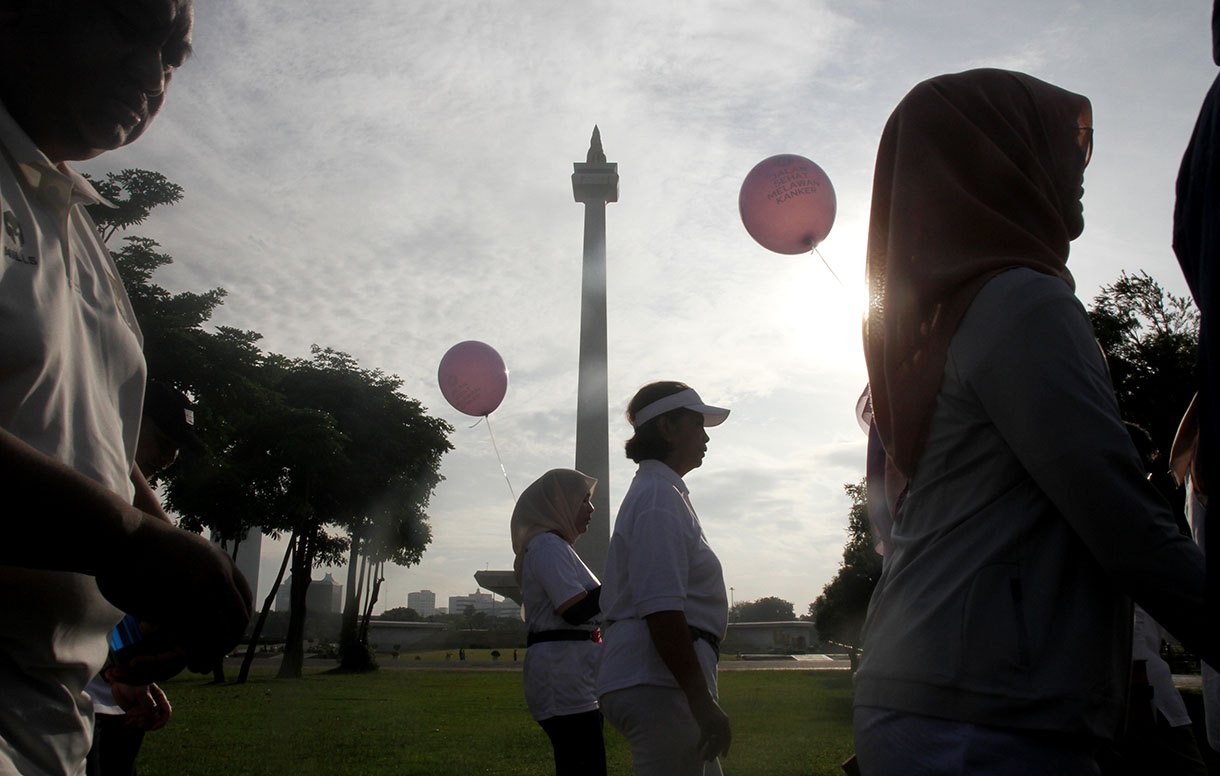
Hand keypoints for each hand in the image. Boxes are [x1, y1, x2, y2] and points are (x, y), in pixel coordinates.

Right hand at [95, 515, 252, 674]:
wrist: (121, 536)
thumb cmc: (143, 544)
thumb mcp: (184, 552)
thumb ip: (198, 570)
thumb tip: (204, 588)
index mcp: (222, 563)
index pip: (244, 600)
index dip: (236, 622)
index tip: (226, 636)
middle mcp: (218, 577)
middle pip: (237, 621)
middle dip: (227, 642)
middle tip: (214, 656)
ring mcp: (201, 593)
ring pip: (219, 635)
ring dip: (212, 654)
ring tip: (201, 665)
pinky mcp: (179, 608)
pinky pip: (198, 641)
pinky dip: (198, 656)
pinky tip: (192, 663)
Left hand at [110, 682, 171, 730]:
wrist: (118, 681)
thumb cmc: (132, 683)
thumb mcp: (141, 692)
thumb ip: (148, 704)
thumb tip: (152, 717)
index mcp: (159, 697)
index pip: (166, 712)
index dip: (162, 722)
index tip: (153, 728)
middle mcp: (153, 704)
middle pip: (155, 720)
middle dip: (146, 722)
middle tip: (136, 719)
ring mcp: (144, 709)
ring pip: (146, 723)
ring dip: (138, 722)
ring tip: (130, 716)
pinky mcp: (135, 712)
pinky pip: (136, 723)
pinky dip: (132, 724)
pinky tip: (126, 723)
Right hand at [689, 690, 730, 760]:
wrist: (699, 694)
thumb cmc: (705, 702)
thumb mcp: (714, 713)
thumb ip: (717, 721)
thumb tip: (714, 732)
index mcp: (725, 721)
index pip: (728, 737)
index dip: (726, 747)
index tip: (724, 755)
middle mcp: (722, 724)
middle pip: (721, 743)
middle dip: (716, 752)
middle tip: (711, 760)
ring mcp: (714, 724)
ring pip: (713, 743)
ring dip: (709, 752)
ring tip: (704, 758)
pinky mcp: (705, 724)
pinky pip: (704, 739)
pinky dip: (700, 745)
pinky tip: (697, 749)